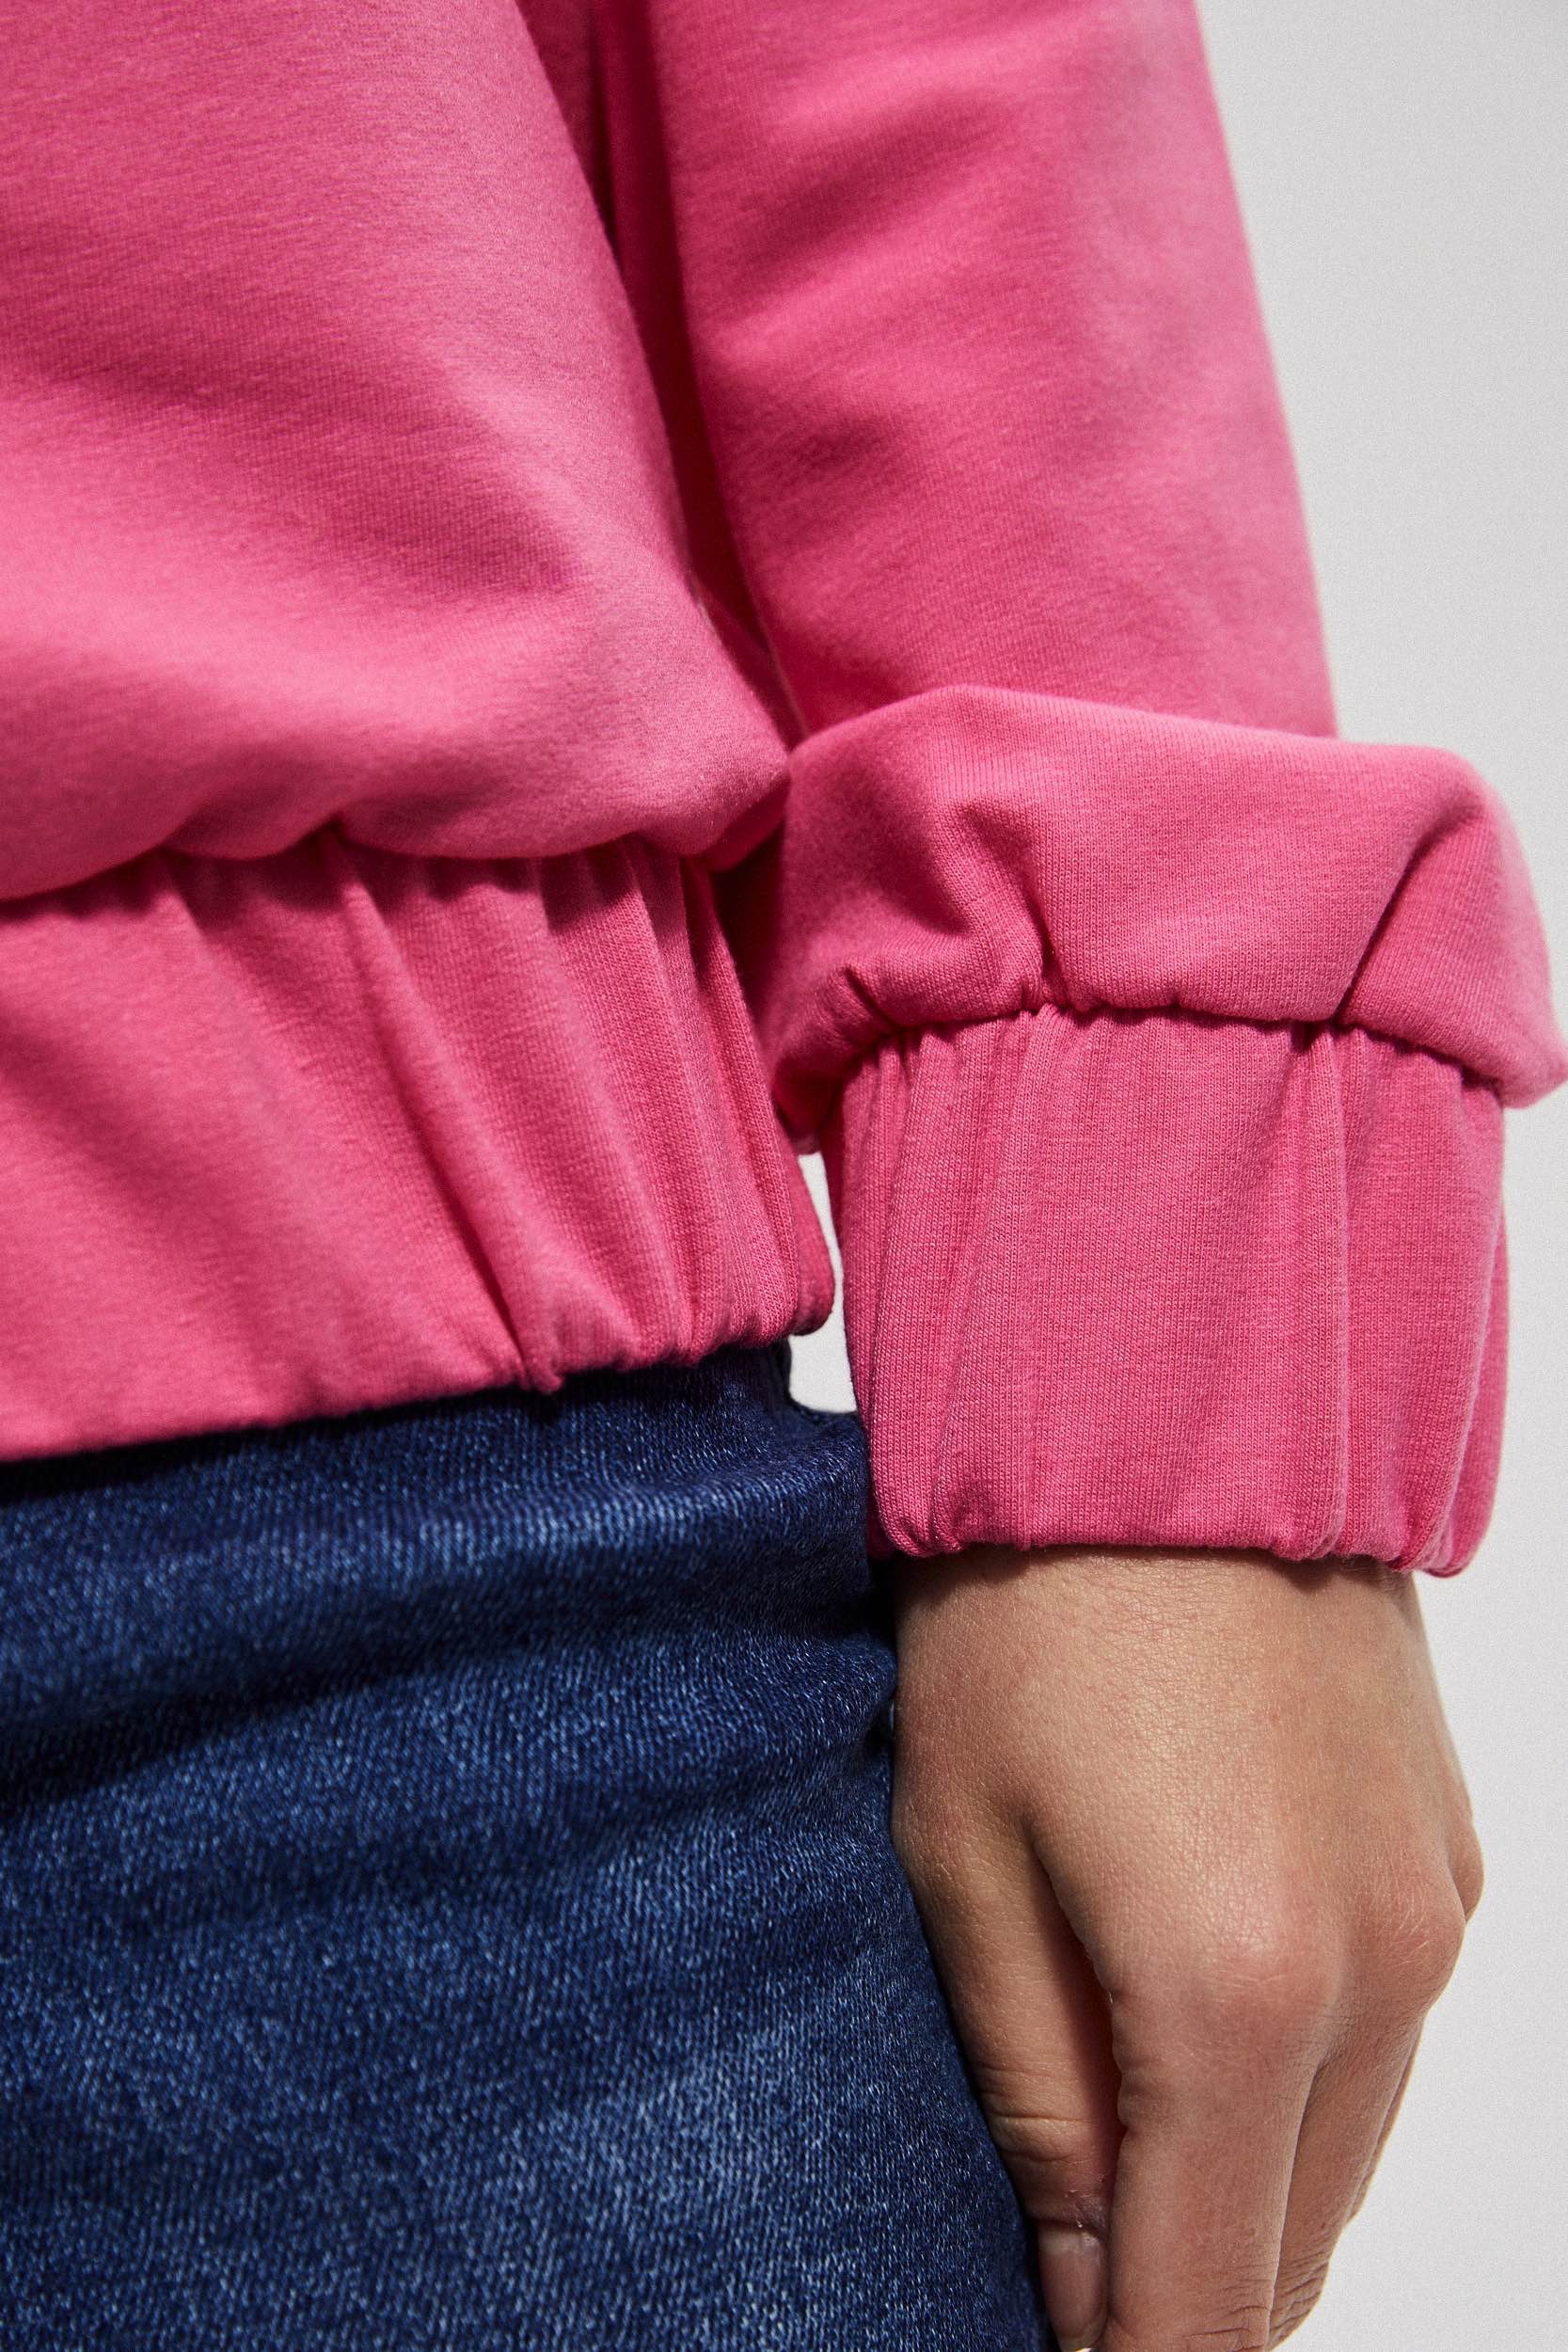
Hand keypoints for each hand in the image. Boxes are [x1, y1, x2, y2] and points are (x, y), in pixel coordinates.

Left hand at [887, 1545, 1483, 2350]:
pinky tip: (1198, 2001)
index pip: (1208, 2307)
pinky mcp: (1451, 1847)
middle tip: (1053, 2249)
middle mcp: (1382, 1975)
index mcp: (1239, 1995)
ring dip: (1242, 2180)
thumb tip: (1077, 2282)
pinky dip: (1300, 2070)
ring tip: (1112, 2132)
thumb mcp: (963, 1855)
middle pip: (1294, 2248)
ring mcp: (1437, 1908)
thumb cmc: (1025, 1609)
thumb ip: (1034, 2095)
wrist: (1169, 1401)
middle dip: (1181, 2285)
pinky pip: (1385, 2031)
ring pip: (1346, 2146)